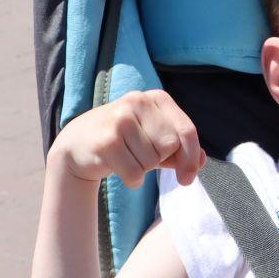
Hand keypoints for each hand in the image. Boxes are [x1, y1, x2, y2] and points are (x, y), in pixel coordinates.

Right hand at [49, 89, 205, 187]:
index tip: (188, 177)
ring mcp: (120, 119)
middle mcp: (138, 101)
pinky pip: (135, 173)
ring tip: (125, 157)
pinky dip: (131, 179)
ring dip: (142, 169)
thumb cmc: (124, 143)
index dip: (192, 157)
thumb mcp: (154, 142)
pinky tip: (117, 168)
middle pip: (170, 146)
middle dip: (159, 160)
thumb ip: (180, 150)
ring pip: (152, 161)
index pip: (186, 130)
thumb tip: (201, 161)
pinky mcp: (107, 140)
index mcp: (156, 98)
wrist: (77, 145)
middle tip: (139, 155)